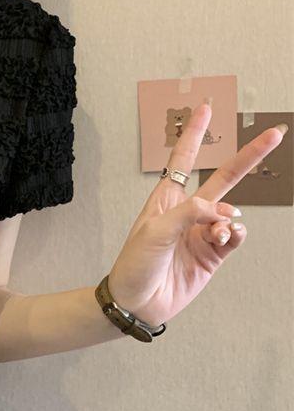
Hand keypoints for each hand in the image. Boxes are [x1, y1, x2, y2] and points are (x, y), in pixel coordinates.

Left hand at [107, 102, 286, 327]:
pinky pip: (235, 236)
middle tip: (275, 134)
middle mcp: (187, 214)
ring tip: (216, 233)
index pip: (183, 161)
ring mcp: (202, 233)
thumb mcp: (154, 231)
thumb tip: (223, 210)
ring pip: (232, 212)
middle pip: (224, 178)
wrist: (137, 302)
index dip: (195, 134)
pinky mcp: (213, 255)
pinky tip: (226, 237)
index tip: (204, 108)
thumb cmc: (135, 265)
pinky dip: (235, 233)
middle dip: (249, 156)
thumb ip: (189, 213)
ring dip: (229, 219)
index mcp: (165, 200)